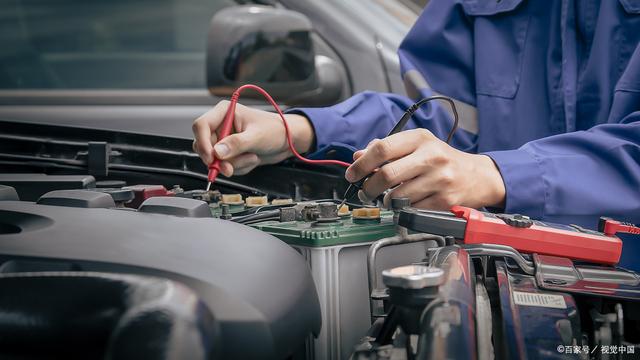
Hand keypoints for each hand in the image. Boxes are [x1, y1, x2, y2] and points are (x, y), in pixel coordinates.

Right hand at [192, 101, 314, 175]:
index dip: (203, 143)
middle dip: (219, 160)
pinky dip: (238, 167)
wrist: (288, 142)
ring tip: (252, 157)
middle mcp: (222, 125)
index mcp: (225, 112)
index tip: (211, 157)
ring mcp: (225, 140)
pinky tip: (251, 159)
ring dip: (234, 164)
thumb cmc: (275, 130)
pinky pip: (225, 165)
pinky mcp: (230, 152)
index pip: (201, 126)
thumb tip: (217, 153)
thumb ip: (237, 144)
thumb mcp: (256, 137)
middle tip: (230, 168)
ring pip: (215, 159)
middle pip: (204, 145)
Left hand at [344, 129, 505, 209]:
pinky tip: (409, 203)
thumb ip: (387, 149)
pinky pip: (412, 209)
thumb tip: (358, 157)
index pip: (382, 148)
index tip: (352, 174)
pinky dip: (404, 209)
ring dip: (386, 201)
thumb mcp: (418, 146)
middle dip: (368, 187)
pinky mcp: (445, 200)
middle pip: (386, 175)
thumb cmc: (443, 160)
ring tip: (389, 197)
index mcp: (420, 138)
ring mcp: (440, 179)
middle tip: (365, 192)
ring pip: (397, 196)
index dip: (362, 164)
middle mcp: (431, 156)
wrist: (478, 176)